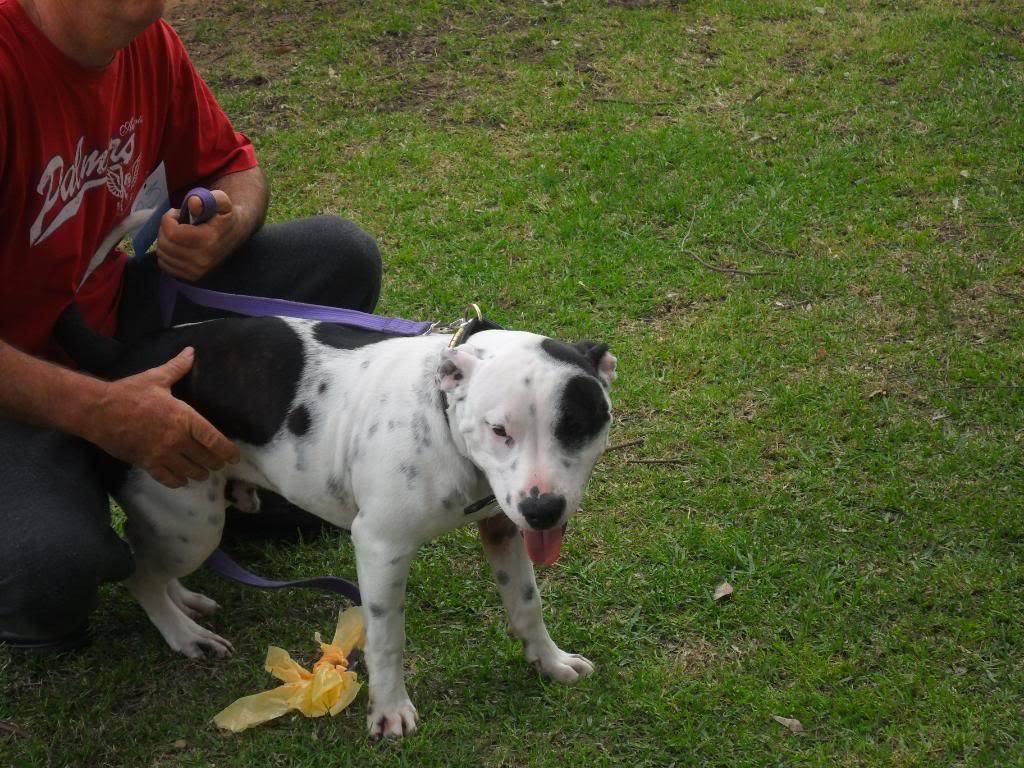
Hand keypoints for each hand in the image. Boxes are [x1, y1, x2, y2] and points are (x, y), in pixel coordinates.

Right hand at [88, 348, 239, 487]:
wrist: (98, 411)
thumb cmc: (129, 393)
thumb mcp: (156, 378)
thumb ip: (177, 367)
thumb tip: (191, 351)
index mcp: (184, 416)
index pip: (214, 439)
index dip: (227, 450)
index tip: (234, 457)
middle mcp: (177, 438)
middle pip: (205, 458)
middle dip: (215, 463)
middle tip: (219, 464)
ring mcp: (162, 453)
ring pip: (190, 471)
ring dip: (199, 473)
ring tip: (203, 472)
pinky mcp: (146, 463)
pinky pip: (168, 479)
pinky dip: (178, 481)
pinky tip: (182, 480)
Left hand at [156, 190, 243, 280]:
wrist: (235, 233)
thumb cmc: (223, 214)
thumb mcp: (220, 201)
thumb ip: (209, 198)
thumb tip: (193, 203)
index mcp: (209, 241)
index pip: (173, 233)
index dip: (168, 219)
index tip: (176, 213)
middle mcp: (202, 260)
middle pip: (165, 244)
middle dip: (164, 229)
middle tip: (175, 222)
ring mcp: (196, 271)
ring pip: (163, 255)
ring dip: (164, 240)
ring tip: (176, 233)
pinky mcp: (192, 277)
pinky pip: (165, 265)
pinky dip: (166, 254)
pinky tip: (176, 245)